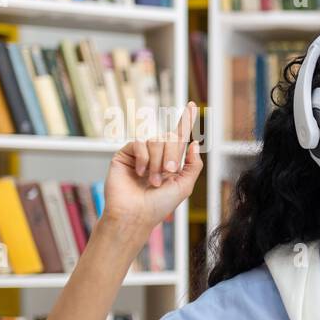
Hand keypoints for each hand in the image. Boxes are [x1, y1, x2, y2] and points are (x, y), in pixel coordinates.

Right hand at [103, 102, 201, 233]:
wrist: (135, 214)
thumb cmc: (159, 205)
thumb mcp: (184, 185)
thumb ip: (193, 165)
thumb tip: (194, 143)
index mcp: (171, 161)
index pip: (179, 137)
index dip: (185, 121)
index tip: (191, 105)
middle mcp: (156, 155)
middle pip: (170, 138)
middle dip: (172, 156)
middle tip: (168, 173)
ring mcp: (140, 153)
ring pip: (155, 140)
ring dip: (158, 161)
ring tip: (152, 180)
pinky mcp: (125, 154)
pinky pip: (139, 143)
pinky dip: (144, 158)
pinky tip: (141, 172)